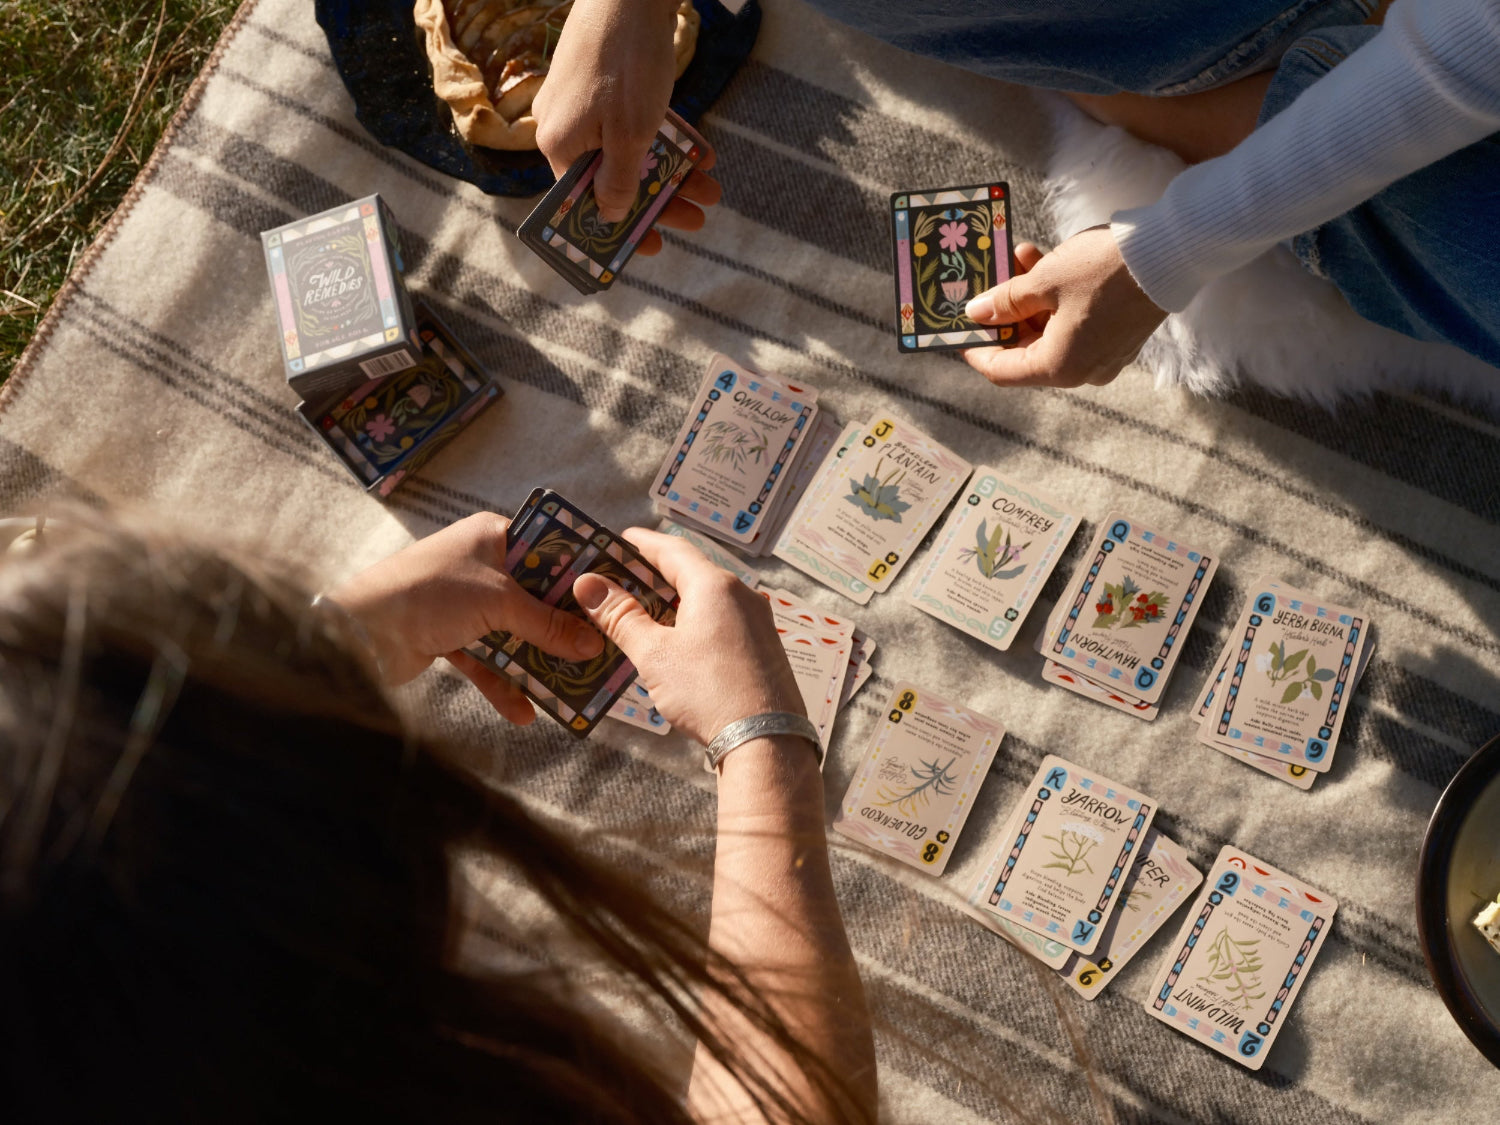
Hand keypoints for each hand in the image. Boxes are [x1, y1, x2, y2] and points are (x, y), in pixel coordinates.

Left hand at [326, 513, 603, 722]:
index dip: (579, 577)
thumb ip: (547, 624)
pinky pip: (488, 661)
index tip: (612, 602)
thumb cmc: (430, 593)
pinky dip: (503, 684)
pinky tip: (523, 714)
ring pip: (514, 634)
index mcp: (493, 537)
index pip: (549, 550)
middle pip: (535, 598)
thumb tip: (592, 643)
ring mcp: (464, 604)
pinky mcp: (449, 638)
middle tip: (600, 652)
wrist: (360, 631)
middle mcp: (481, 566)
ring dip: (537, 662)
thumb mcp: (499, 602)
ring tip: (570, 690)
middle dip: (564, 629)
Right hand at [532, 0, 721, 251]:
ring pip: (630, 150)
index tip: (652, 246)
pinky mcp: (603, 81)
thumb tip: (610, 214)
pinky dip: (666, 138)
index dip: (619, 227)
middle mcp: (565, 126)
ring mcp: (584, 102)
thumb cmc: (626, 64)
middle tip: (697, 218)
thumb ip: (620, 180)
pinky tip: (700, 152)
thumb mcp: (630, 135)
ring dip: (671, 171)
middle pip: (613, 179)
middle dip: (660, 201)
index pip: (585, 202)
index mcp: (560, 145)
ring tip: (709, 187)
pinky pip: (635, 122)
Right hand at [572, 528, 803, 744]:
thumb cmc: (707, 692)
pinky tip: (678, 641)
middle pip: (692, 572)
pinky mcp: (763, 649)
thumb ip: (621, 617)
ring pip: (709, 599)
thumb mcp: (655, 654)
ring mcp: (757, 622)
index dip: (642, 543)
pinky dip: (695, 621)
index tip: (620, 538)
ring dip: (674, 600)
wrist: (765, 741)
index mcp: (715, 586)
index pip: (673, 549)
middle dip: (655, 573)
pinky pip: (723, 621)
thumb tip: (588, 585)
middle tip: (622, 577)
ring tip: (643, 611)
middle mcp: (742, 596)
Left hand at [961, 227, 1167, 387]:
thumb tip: (977, 314)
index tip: (958, 329)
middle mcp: (1083, 372)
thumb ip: (1006, 302)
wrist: (1172, 252)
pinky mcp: (1119, 337)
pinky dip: (1057, 301)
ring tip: (1019, 257)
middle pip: (1026, 351)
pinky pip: (1076, 326)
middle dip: (1005, 314)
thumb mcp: (1044, 281)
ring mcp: (1104, 356)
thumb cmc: (1103, 269)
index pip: (1002, 372)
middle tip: (990, 280)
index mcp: (1060, 368)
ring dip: (1030, 299)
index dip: (976, 350)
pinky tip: (1045, 263)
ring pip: (1050, 333)